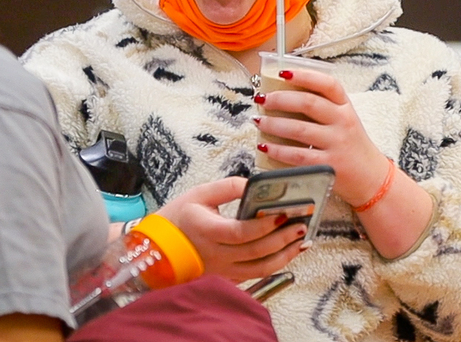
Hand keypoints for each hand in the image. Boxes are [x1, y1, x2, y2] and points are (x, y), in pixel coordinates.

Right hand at [155, 177, 307, 281]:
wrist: (158, 248)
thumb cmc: (179, 217)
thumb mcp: (200, 193)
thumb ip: (229, 186)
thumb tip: (257, 184)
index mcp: (207, 230)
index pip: (241, 232)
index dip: (265, 225)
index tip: (283, 213)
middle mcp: (216, 254)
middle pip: (256, 251)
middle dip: (283, 238)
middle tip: (302, 224)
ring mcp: (222, 270)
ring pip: (260, 268)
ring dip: (285, 255)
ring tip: (302, 240)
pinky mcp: (227, 277)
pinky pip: (256, 274)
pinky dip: (276, 264)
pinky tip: (289, 252)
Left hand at [253, 68, 391, 205]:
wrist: (371, 177)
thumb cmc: (351, 145)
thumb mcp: (344, 120)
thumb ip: (322, 107)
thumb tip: (283, 96)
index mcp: (345, 106)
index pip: (327, 84)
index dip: (304, 75)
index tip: (282, 72)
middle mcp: (343, 122)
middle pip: (308, 103)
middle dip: (280, 99)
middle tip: (262, 99)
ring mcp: (336, 144)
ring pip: (299, 129)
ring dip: (273, 124)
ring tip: (259, 121)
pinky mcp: (328, 166)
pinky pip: (297, 155)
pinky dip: (277, 150)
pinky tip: (265, 146)